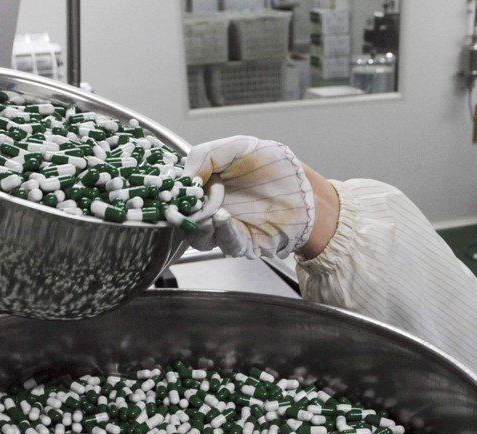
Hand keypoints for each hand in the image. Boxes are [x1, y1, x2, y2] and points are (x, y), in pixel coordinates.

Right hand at [182, 136, 314, 259]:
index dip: (172, 192)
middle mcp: (211, 210)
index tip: (172, 187)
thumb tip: (186, 176)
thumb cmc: (274, 166)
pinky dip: (222, 231)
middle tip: (186, 201)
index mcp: (205, 187)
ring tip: (208, 208)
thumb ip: (207, 155)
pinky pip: (226, 242)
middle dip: (182, 211)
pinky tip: (221, 217)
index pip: (178, 194)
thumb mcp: (238, 147)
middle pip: (184, 219)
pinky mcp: (243, 244)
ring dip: (200, 224)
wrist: (304, 187)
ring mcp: (225, 229)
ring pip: (200, 236)